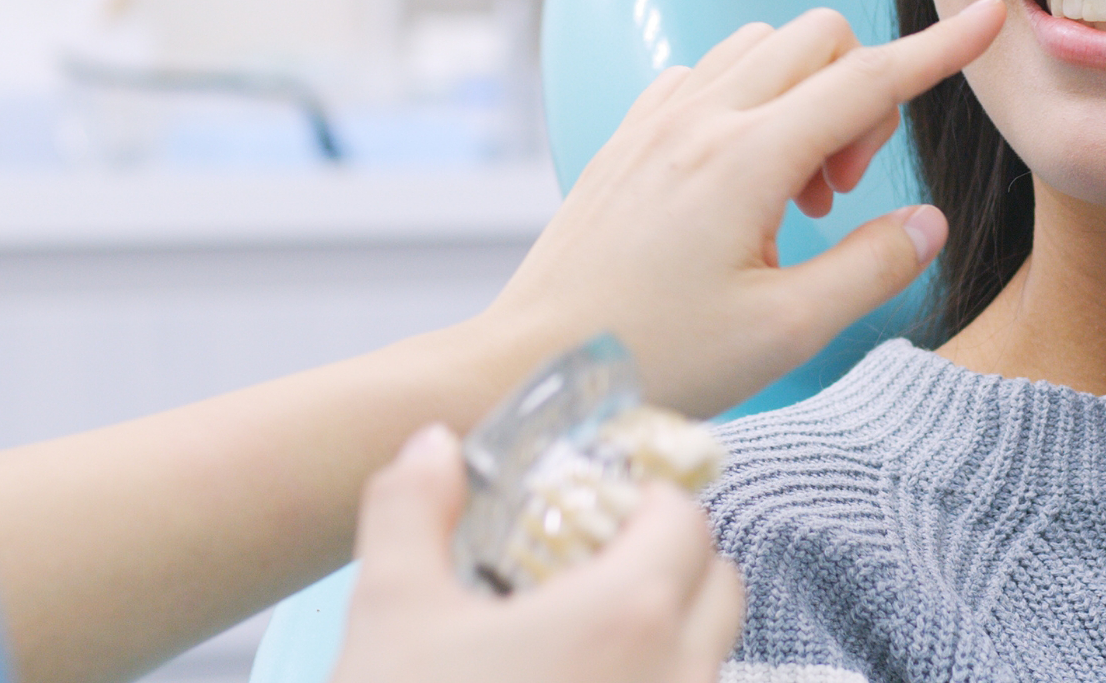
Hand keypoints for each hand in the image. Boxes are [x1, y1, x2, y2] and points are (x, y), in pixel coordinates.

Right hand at [333, 426, 742, 682]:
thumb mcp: (389, 612)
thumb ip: (412, 510)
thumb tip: (432, 447)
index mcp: (630, 614)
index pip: (685, 520)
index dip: (641, 501)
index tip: (591, 509)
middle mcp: (678, 679)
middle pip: (716, 588)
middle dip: (667, 563)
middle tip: (586, 571)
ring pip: (704, 663)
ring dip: (660, 638)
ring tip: (573, 647)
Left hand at [479, 0, 1006, 417]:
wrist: (532, 369)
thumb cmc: (655, 360)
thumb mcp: (786, 331)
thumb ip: (870, 267)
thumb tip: (927, 223)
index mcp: (745, 160)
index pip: (869, 79)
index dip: (939, 51)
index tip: (989, 21)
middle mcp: (698, 120)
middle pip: (818, 40)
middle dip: (861, 97)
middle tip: (840, 195)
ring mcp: (654, 122)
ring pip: (761, 49)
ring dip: (803, 97)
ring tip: (792, 196)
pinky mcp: (626, 139)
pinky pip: (707, 77)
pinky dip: (748, 104)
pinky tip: (739, 186)